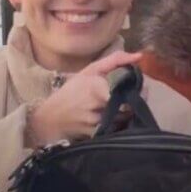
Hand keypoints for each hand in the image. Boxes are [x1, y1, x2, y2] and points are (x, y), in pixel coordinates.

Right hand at [27, 51, 142, 144]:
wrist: (50, 119)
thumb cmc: (72, 91)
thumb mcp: (90, 71)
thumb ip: (115, 60)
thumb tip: (140, 56)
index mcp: (96, 86)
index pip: (127, 88)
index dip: (136, 88)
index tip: (135, 86)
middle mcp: (97, 105)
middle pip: (130, 104)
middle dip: (133, 100)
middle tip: (129, 95)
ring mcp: (97, 123)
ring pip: (125, 117)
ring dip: (126, 112)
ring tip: (117, 106)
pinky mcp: (97, 135)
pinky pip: (117, 128)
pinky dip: (118, 123)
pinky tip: (111, 118)